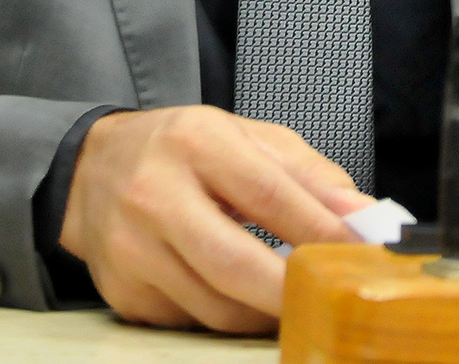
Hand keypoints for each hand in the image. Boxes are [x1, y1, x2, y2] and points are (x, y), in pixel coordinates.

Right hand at [59, 106, 373, 331]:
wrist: (93, 170)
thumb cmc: (183, 150)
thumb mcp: (247, 138)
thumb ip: (310, 175)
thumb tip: (364, 218)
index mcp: (195, 142)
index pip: (269, 195)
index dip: (321, 230)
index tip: (362, 252)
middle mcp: (154, 195)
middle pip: (237, 264)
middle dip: (294, 290)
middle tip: (333, 298)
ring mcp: (132, 250)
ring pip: (216, 307)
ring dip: (265, 311)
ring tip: (292, 297)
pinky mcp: (123, 293)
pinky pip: (191, 321)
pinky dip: (226, 314)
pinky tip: (238, 295)